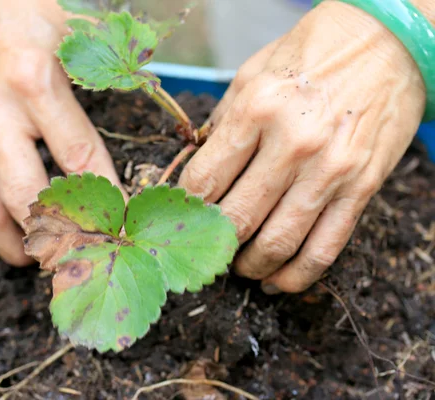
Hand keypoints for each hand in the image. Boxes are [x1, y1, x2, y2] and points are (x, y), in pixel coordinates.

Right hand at [0, 0, 120, 264]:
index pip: (79, 159)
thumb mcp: (81, 34)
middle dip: (60, 236)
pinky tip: (17, 233)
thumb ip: (111, 80)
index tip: (127, 227)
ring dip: (17, 243)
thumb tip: (155, 122)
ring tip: (45, 260)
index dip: (106, 200)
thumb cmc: (33, 8)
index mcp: (35, 80)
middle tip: (88, 257)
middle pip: (26, 196)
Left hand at [179, 2, 425, 293]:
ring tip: (239, 267)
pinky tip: (276, 282)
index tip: (182, 218)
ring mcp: (330, 170)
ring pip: (278, 243)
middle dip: (214, 244)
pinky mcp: (361, 189)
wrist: (388, 42)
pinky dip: (295, 276)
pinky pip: (324, 249)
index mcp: (256, 109)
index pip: (204, 180)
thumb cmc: (313, 53)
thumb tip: (197, 166)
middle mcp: (292, 143)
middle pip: (237, 218)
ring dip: (250, 267)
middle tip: (205, 250)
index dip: (186, 207)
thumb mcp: (253, 73)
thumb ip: (223, 122)